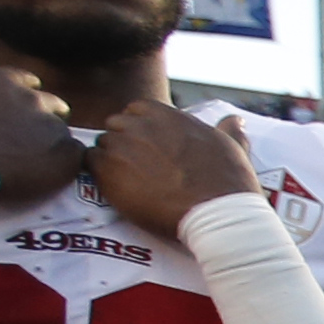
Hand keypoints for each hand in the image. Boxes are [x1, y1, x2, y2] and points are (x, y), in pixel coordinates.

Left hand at [83, 99, 260, 239]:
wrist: (217, 214)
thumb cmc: (228, 183)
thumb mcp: (233, 149)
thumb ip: (228, 131)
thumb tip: (234, 121)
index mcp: (167, 115)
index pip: (136, 109)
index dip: (140, 128)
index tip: (149, 146)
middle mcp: (140, 125)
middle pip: (115, 125)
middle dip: (123, 142)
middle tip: (138, 167)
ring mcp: (121, 147)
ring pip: (102, 145)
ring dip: (111, 160)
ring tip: (129, 181)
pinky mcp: (107, 172)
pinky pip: (90, 163)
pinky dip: (99, 174)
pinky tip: (117, 188)